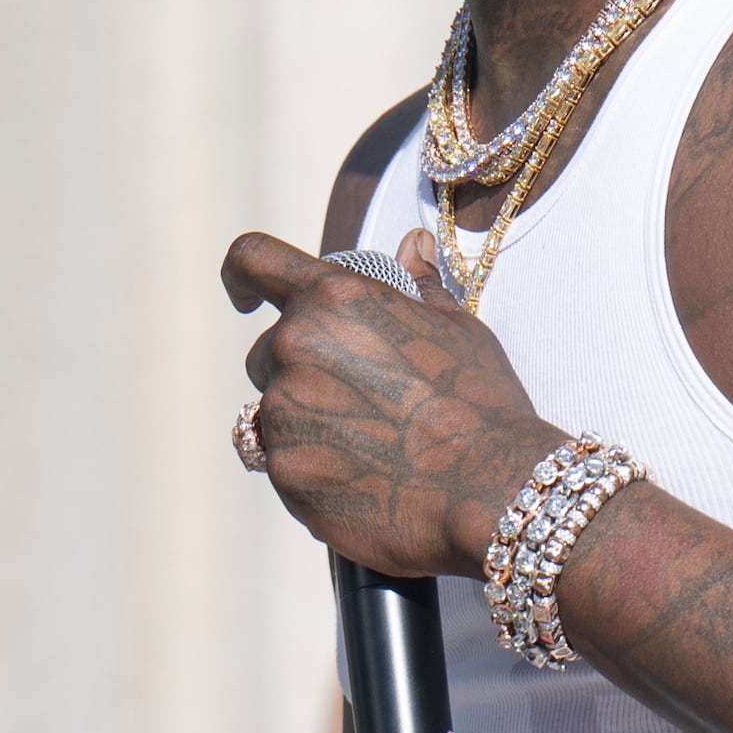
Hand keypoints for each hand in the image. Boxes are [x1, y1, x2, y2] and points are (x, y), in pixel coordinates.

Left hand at [222, 229, 563, 579]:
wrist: (491, 489)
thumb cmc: (482, 402)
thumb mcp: (459, 328)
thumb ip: (421, 283)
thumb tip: (413, 242)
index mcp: (334, 298)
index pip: (254, 259)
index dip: (242, 275)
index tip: (245, 297)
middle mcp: (295, 346)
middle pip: (267, 352)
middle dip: (300, 370)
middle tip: (362, 401)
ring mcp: (283, 412)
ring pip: (275, 412)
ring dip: (310, 423)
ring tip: (376, 448)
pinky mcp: (284, 471)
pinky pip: (286, 463)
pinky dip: (316, 470)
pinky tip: (368, 481)